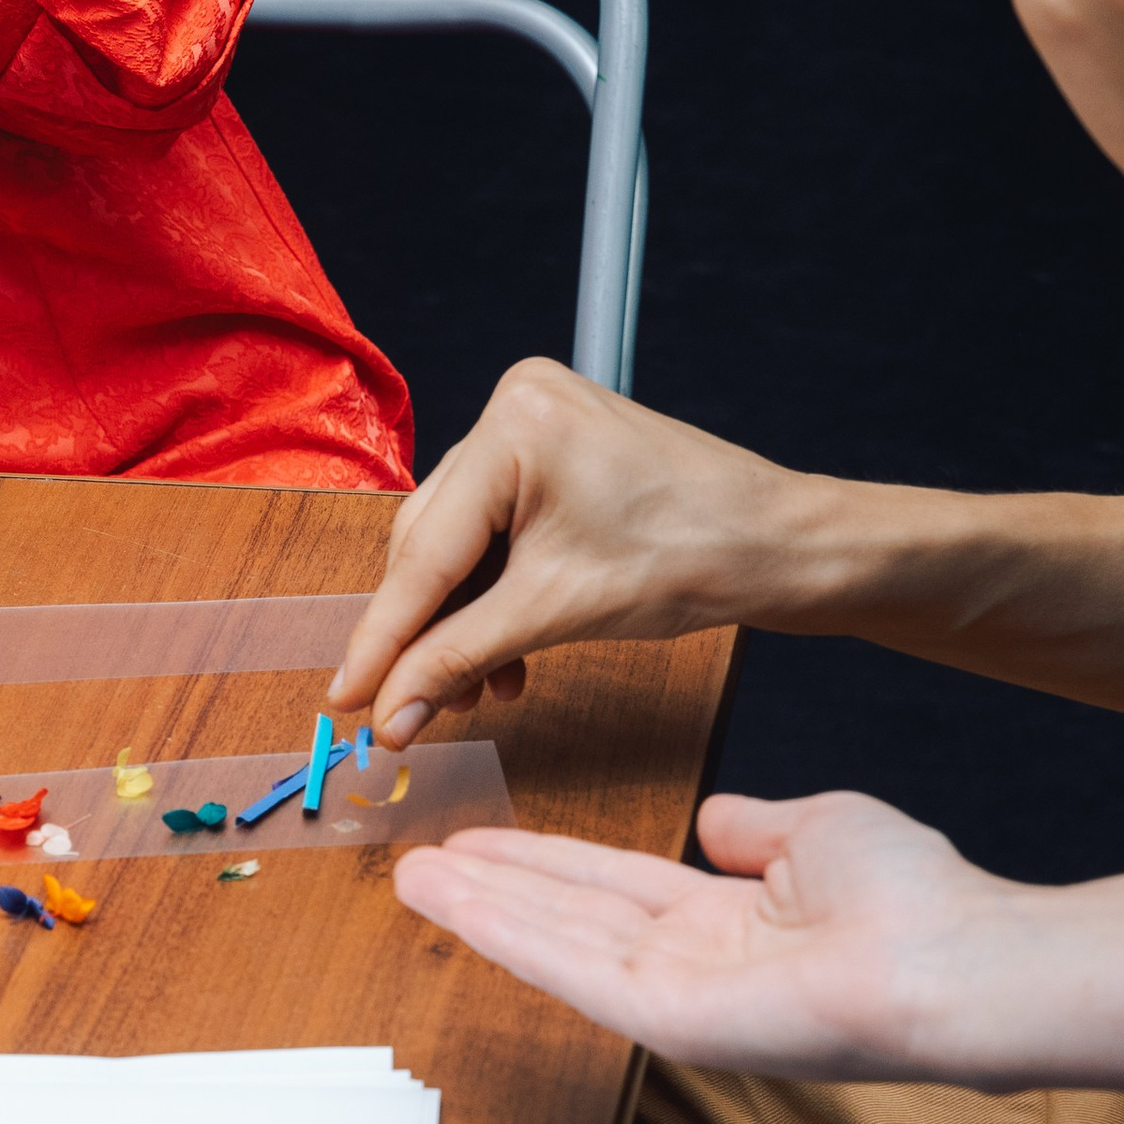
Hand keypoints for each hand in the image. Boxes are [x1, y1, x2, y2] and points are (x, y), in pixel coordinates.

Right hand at [330, 359, 824, 745]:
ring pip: (461, 547)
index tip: (343, 699)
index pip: (425, 551)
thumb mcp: (558, 613)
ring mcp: (534, 427)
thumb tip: (386, 715)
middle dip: (424, 634)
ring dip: (461, 626)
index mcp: (514, 424)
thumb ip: (457, 661)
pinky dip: (494, 599)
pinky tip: (507, 660)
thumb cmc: (695, 556)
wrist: (780, 545)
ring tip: (476, 695)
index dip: (381, 636)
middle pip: (432, 544)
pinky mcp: (554, 455)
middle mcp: (514, 408)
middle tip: (406, 713)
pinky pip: (496, 536)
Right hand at [394, 789, 1020, 1074]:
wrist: (955, 960)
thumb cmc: (915, 901)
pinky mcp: (670, 1022)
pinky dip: (511, 931)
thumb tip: (717, 818)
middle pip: (570, 918)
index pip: (613, 888)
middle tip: (419, 860)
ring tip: (414, 874)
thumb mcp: (820, 831)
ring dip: (483, 908)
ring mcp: (678, 1000)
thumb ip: (757, 828)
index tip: (483, 837)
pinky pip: (574, 969)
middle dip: (494, 888)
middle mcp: (695, 965)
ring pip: (558, 944)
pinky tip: (461, 900)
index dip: (544, 861)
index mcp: (730, 922)